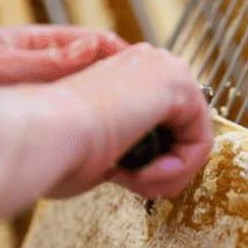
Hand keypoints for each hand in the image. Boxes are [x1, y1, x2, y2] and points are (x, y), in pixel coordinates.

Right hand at [47, 43, 213, 198]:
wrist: (46, 132)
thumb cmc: (56, 143)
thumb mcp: (100, 143)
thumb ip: (128, 146)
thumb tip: (141, 164)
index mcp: (128, 72)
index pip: (167, 122)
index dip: (152, 162)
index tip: (123, 177)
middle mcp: (150, 63)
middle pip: (186, 130)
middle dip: (166, 169)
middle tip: (136, 185)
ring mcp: (167, 69)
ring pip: (195, 139)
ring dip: (169, 174)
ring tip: (137, 182)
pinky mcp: (181, 86)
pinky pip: (201, 143)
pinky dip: (177, 171)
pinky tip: (145, 174)